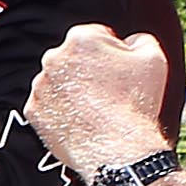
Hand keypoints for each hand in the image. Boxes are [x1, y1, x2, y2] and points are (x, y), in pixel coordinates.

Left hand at [30, 22, 170, 176]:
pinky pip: (47, 105)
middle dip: (89, 69)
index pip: (96, 36)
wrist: (118, 148)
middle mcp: (54, 58)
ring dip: (73, 89)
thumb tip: (128, 41)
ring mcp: (40, 85)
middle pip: (73, 57)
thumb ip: (139, 39)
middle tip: (109, 91)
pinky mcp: (33, 110)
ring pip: (59, 81)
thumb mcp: (153, 59)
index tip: (119, 71)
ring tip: (96, 109)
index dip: (111, 53)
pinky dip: (61, 110)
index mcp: (81, 38)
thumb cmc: (136, 103)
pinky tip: (81, 120)